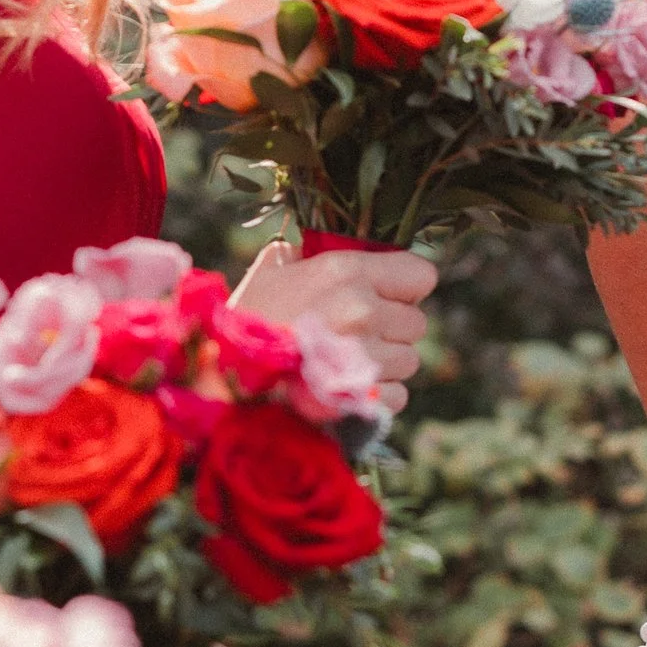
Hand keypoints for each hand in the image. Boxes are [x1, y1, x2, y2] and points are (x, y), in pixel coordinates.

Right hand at [232, 237, 436, 409]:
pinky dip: (376, 397)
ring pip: (408, 360)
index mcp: (346, 271)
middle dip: (391, 329)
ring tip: (342, 364)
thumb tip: (333, 249)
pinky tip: (344, 390)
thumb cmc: (248, 323)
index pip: (421, 274)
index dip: (404, 287)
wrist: (224, 384)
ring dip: (383, 364)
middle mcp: (363, 309)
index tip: (383, 295)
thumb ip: (310, 255)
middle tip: (353, 336)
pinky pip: (397, 395)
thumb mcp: (271, 271)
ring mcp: (367, 355)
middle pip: (416, 322)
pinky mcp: (368, 397)